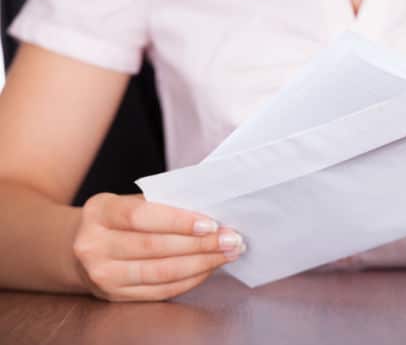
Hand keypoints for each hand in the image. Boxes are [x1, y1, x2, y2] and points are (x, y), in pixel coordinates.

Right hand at [73, 193, 244, 301]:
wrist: (82, 246)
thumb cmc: (119, 218)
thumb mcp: (129, 201)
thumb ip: (163, 203)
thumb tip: (210, 209)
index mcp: (100, 212)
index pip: (142, 216)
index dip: (179, 221)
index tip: (211, 223)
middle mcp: (94, 245)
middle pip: (155, 247)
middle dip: (200, 244)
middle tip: (232, 239)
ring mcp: (102, 274)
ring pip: (161, 272)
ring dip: (201, 263)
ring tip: (227, 254)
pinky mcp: (115, 296)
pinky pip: (160, 291)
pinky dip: (190, 279)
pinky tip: (209, 268)